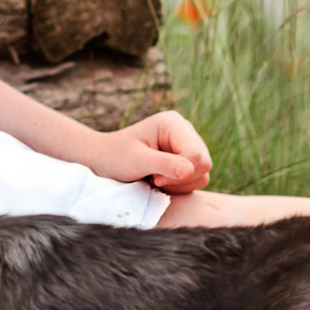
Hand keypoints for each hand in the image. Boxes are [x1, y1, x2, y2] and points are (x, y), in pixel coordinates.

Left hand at [89, 110, 212, 194]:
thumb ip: (164, 164)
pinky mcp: (188, 158)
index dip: (179, 173)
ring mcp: (188, 144)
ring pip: (203, 173)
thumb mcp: (137, 161)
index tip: (154, 178)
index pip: (196, 154)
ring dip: (180, 184)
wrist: (105, 160)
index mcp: (173, 123)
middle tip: (154, 179)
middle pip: (204, 163)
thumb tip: (190, 170)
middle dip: (180, 179)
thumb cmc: (116, 157)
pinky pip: (198, 179)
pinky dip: (180, 186)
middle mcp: (185, 130)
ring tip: (155, 178)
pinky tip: (161, 179)